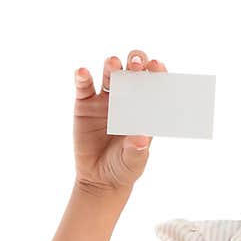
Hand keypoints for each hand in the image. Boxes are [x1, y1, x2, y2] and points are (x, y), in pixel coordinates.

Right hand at [71, 48, 167, 195]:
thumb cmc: (124, 168)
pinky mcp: (85, 104)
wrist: (99, 178)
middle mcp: (127, 99)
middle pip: (133, 73)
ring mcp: (106, 100)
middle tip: (136, 62)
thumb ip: (137, 150)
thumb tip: (142, 140)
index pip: (154, 86)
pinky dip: (82, 77)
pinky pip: (84, 87)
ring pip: (110, 75)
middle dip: (136, 64)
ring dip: (111, 66)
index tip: (157, 66)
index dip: (156, 74)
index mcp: (145, 109)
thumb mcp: (133, 161)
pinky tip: (83, 72)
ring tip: (112, 62)